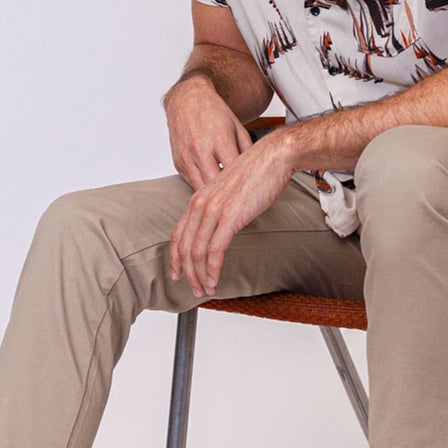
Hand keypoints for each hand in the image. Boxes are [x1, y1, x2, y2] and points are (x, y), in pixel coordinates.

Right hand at [164, 75, 252, 189]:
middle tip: (240, 200)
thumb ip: (248, 150)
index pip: (235, 172)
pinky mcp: (178, 163)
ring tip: (227, 197)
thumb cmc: (214, 112)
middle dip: (229, 194)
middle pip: (217, 185)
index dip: (244, 184)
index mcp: (220, 139)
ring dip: (215, 194)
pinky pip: (192, 183)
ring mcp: (187, 157)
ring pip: (203, 189)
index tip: (252, 191)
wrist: (187, 100)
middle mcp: (201, 149)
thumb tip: (257, 170)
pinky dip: (203, 186)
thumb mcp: (238, 127)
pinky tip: (213, 186)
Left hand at [169, 136, 292, 297]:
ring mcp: (214, 210)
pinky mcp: (230, 217)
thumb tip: (219, 228)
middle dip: (187, 272)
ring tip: (206, 289)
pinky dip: (213, 269)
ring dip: (200, 275)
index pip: (178, 233)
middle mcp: (201, 204)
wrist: (273, 158)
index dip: (175, 257)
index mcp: (199, 198)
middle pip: (185, 246)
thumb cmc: (256, 173)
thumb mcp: (229, 191)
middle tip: (194, 289)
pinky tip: (215, 280)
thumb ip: (219, 208)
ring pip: (197, 252)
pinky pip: (215, 250)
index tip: (177, 273)